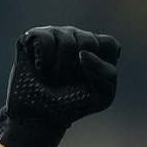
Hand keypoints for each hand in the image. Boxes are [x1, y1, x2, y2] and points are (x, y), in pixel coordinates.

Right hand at [0, 26, 120, 146]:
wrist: (40, 113)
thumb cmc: (74, 102)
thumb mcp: (101, 94)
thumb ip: (104, 72)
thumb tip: (83, 53)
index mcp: (99, 50)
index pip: (111, 44)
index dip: (101, 65)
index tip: (92, 81)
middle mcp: (79, 37)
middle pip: (89, 42)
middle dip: (79, 69)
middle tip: (70, 82)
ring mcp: (57, 33)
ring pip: (67, 42)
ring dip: (60, 69)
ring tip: (53, 78)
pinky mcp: (35, 35)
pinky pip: (46, 41)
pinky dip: (44, 61)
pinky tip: (40, 68)